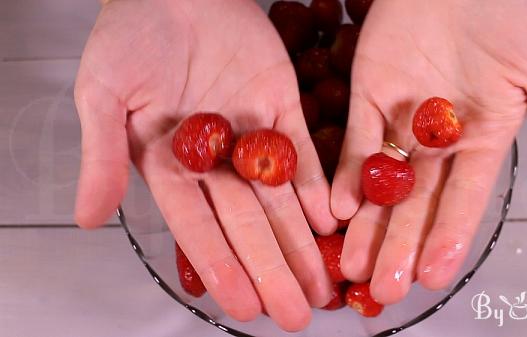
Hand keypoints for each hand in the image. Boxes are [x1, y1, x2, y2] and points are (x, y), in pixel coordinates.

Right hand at [74, 0, 337, 329]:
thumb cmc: (130, 37)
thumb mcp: (102, 96)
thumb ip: (100, 156)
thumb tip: (86, 219)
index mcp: (170, 167)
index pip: (199, 230)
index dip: (223, 268)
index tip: (246, 307)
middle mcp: (215, 162)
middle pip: (248, 226)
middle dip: (273, 271)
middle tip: (297, 314)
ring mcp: (251, 137)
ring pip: (280, 201)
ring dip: (301, 244)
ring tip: (322, 286)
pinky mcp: (282, 106)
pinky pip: (303, 154)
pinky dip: (316, 187)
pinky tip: (329, 222)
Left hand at [333, 0, 526, 303]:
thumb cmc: (508, 14)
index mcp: (482, 140)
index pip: (465, 200)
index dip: (449, 237)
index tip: (433, 276)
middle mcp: (439, 141)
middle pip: (418, 203)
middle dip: (400, 246)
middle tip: (383, 288)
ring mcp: (402, 121)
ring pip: (384, 183)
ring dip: (369, 224)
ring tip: (354, 265)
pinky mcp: (369, 96)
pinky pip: (358, 140)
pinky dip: (350, 173)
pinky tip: (342, 208)